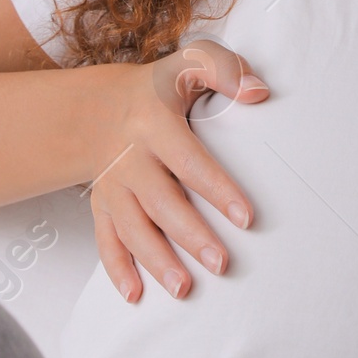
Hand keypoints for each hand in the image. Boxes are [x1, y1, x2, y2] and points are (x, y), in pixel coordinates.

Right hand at [85, 43, 267, 303]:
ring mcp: (112, 186)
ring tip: (184, 289)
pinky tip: (136, 295)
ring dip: (156, 261)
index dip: (218, 190)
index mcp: (153, 123)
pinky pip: (105, 240)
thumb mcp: (190, 62)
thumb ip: (225, 69)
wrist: (97, 109)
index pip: (189, 161)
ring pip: (132, 228)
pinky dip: (117, 269)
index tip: (247, 217)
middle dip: (191, 236)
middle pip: (160, 203)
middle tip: (222, 264)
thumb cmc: (158, 89)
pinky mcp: (102, 207)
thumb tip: (259, 93)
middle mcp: (129, 157)